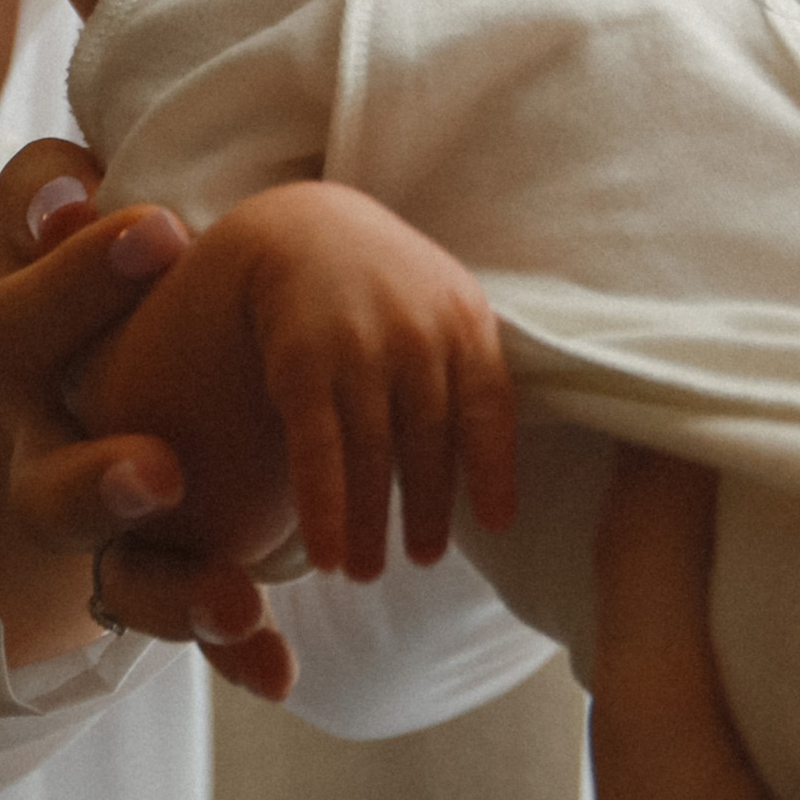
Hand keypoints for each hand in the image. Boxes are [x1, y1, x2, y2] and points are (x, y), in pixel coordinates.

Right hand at [0, 139, 293, 694]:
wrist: (71, 369)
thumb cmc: (69, 267)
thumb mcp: (40, 219)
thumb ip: (42, 191)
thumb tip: (64, 196)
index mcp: (12, 354)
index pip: (18, 325)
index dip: (78, 283)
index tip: (164, 229)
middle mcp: (43, 453)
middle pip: (47, 495)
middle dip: (103, 487)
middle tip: (166, 472)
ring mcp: (99, 529)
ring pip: (118, 579)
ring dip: (180, 592)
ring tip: (243, 599)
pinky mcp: (157, 571)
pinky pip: (189, 619)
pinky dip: (233, 649)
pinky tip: (280, 668)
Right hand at [235, 182, 518, 578]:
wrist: (302, 228)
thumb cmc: (387, 284)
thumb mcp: (442, 306)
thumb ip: (468, 369)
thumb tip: (496, 467)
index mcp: (464, 321)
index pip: (489, 408)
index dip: (492, 471)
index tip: (493, 523)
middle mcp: (418, 334)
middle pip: (430, 442)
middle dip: (425, 509)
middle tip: (420, 559)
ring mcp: (360, 348)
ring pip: (374, 456)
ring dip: (370, 523)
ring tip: (364, 571)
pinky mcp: (302, 363)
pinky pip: (318, 451)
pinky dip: (323, 509)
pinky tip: (325, 553)